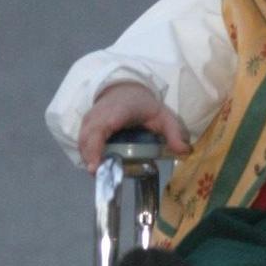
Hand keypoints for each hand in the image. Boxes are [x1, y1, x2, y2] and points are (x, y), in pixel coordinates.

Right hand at [76, 82, 190, 173]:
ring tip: (98, 175)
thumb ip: (174, 133)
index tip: (96, 165)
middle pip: (89, 137)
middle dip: (91, 157)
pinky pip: (82, 140)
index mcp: (119, 111)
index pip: (104, 126)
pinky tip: (96, 166)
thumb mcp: (164, 117)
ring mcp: (90, 119)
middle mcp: (100, 114)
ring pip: (82, 140)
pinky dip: (86, 154)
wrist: (126, 89)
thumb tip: (184, 151)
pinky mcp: (86, 124)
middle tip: (99, 177)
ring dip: (87, 158)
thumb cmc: (144, 105)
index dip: (97, 146)